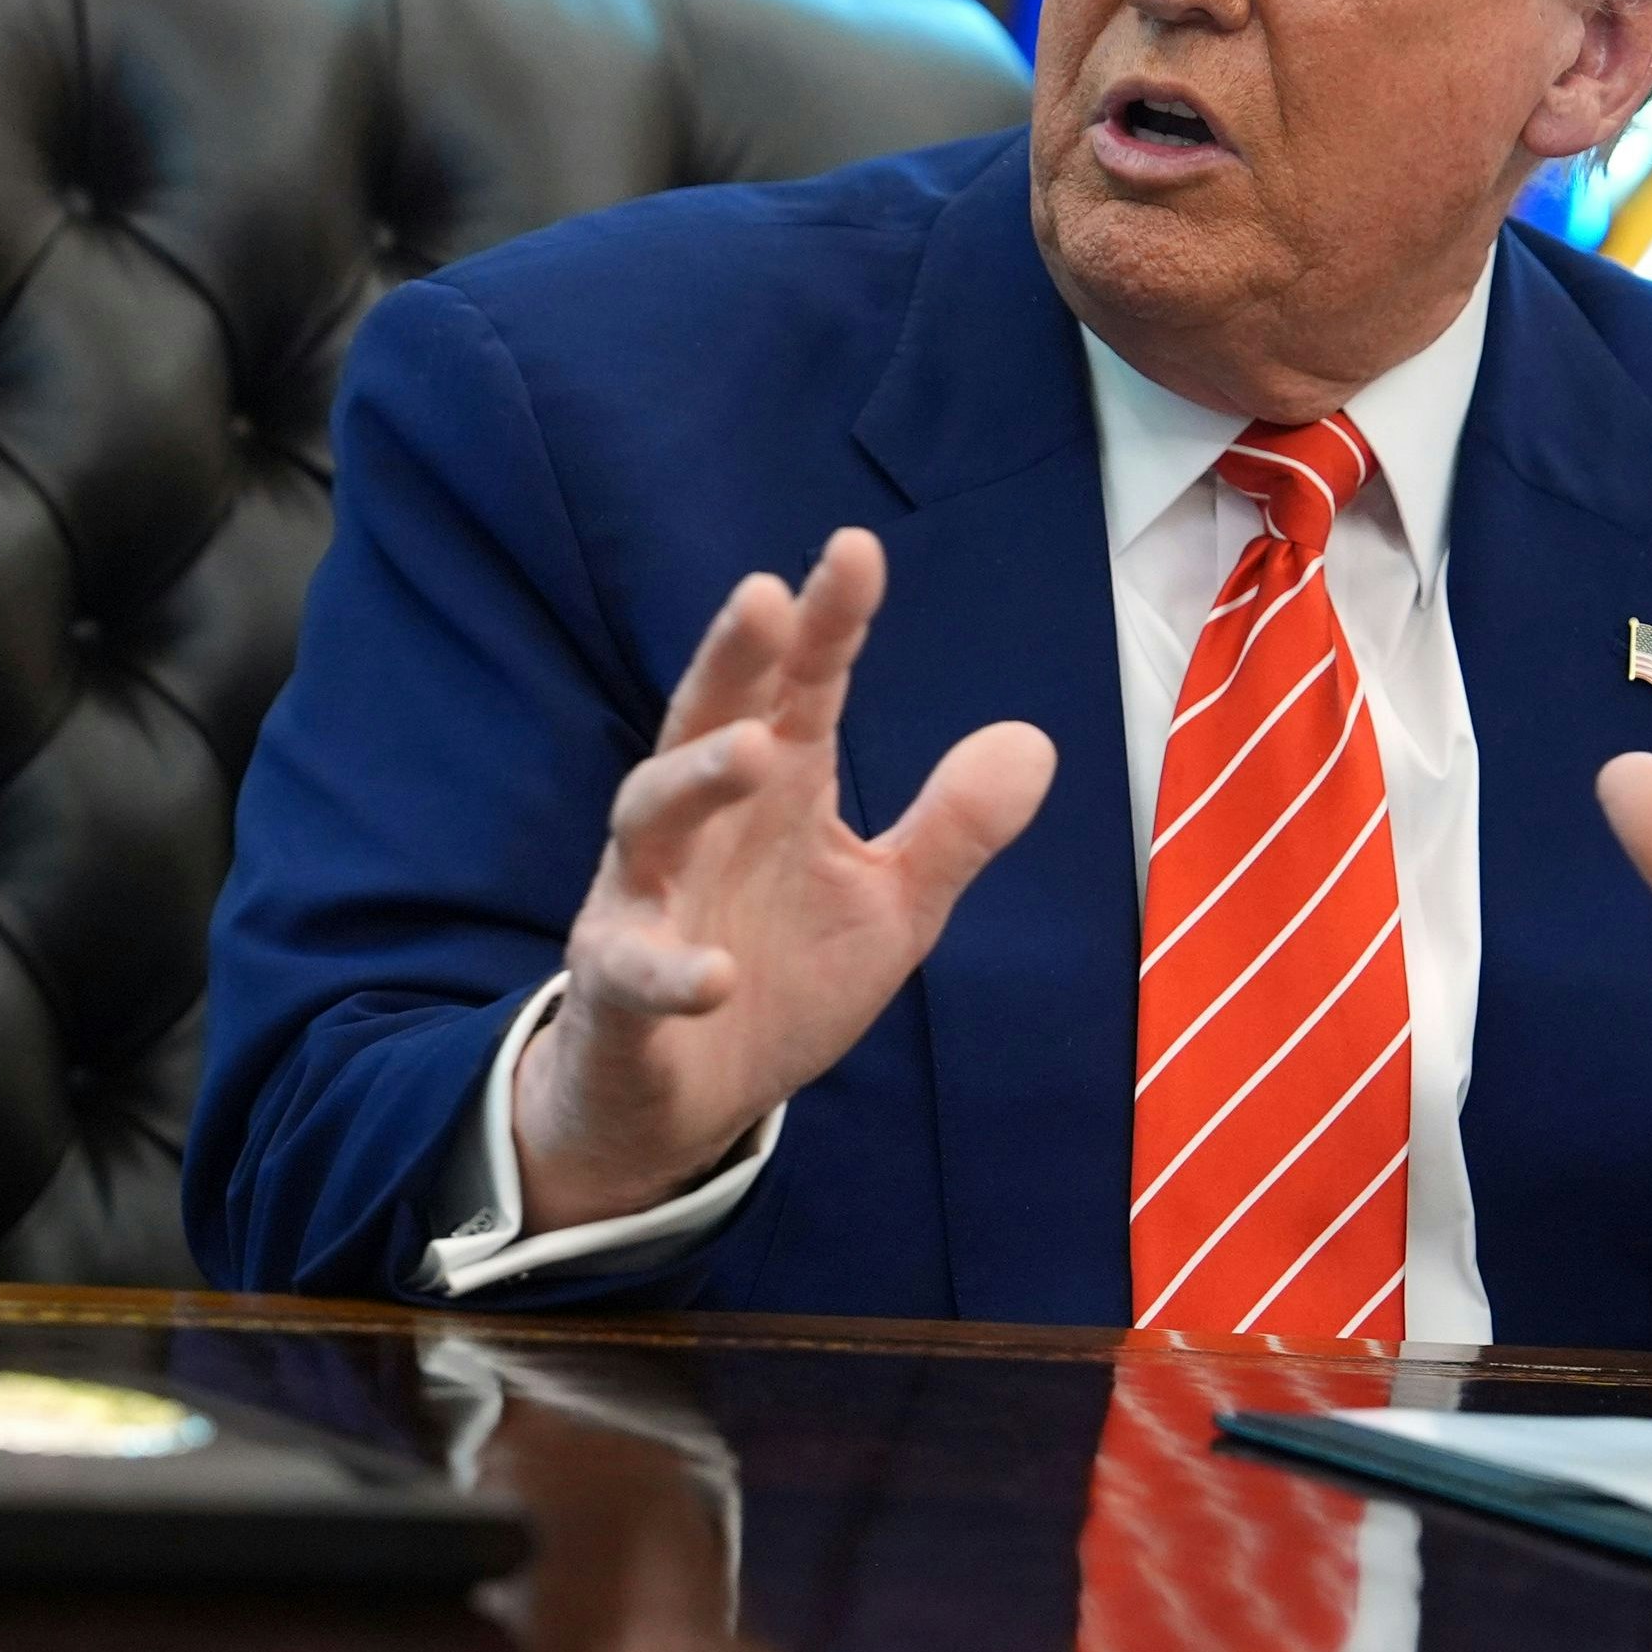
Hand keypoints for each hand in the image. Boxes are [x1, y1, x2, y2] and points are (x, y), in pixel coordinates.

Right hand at [518, 529, 1056, 1231]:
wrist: (686, 1101)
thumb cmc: (781, 973)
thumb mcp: (891, 905)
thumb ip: (952, 828)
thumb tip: (1034, 740)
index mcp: (777, 791)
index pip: (802, 688)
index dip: (827, 623)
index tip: (855, 550)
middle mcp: (702, 824)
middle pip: (708, 719)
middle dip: (732, 658)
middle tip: (763, 595)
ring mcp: (648, 896)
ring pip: (650, 816)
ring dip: (696, 779)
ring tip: (754, 748)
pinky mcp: (618, 983)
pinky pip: (634, 969)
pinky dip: (671, 971)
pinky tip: (717, 978)